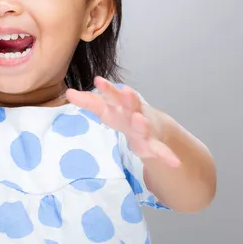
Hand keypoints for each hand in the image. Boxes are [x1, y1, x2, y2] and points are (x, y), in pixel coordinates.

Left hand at [65, 77, 180, 167]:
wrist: (151, 126)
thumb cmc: (123, 115)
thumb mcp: (105, 109)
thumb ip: (88, 102)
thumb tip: (67, 92)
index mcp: (121, 105)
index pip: (112, 94)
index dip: (106, 88)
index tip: (98, 81)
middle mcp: (134, 113)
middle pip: (131, 105)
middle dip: (128, 98)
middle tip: (125, 91)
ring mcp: (145, 128)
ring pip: (144, 126)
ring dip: (142, 123)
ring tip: (140, 120)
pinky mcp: (153, 145)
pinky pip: (161, 151)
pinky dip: (168, 156)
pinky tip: (175, 163)